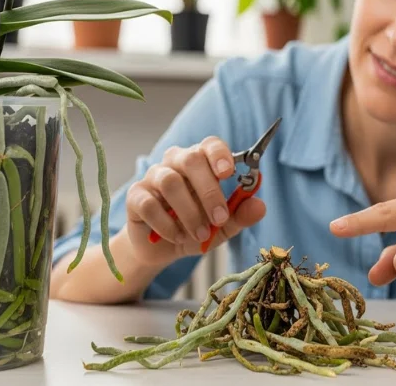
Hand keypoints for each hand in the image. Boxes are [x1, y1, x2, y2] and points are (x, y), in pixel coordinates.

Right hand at [125, 137, 265, 267]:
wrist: (162, 250)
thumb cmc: (194, 228)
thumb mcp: (223, 227)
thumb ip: (241, 215)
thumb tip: (260, 205)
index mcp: (201, 162)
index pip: (210, 145)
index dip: (219, 155)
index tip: (229, 173)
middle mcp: (176, 162)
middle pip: (191, 160)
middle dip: (209, 192)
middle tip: (220, 219)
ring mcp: (153, 176)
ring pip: (170, 182)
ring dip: (189, 212)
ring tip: (200, 234)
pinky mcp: (136, 195)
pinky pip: (150, 204)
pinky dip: (166, 224)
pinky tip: (176, 237)